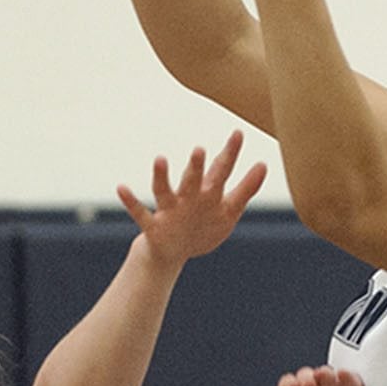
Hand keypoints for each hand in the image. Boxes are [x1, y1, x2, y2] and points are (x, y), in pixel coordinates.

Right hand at [116, 130, 267, 263]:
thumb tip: (264, 164)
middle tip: (201, 149)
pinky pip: (140, 214)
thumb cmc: (203, 227)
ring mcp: (169, 210)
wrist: (171, 253)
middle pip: (193, 179)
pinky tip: (122, 188)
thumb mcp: (228, 211)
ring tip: (159, 159)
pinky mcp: (153, 227)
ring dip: (161, 176)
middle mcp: (186, 197)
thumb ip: (246, 188)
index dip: (229, 154)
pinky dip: (131, 202)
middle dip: (197, 166)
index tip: (239, 132)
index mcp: (206, 193)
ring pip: (164, 191)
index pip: (219, 170)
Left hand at [277, 365, 363, 385]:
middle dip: (306, 378)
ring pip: (326, 374)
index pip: (287, 385)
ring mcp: (331, 385)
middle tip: (309, 385)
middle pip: (305, 375)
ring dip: (325, 374)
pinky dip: (347, 376)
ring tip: (324, 378)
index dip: (289, 384)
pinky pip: (349, 379)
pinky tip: (343, 375)